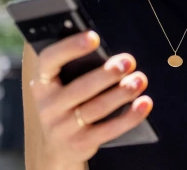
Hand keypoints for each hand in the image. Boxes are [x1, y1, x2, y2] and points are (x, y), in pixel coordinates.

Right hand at [30, 31, 153, 166]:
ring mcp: (62, 128)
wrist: (56, 149)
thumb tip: (110, 54)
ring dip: (122, 93)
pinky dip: (130, 116)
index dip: (70, 47)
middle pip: (80, 88)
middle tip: (128, 61)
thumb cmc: (66, 104)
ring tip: (140, 80)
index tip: (94, 37)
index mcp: (41, 83)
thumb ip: (75, 69)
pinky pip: (109, 130)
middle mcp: (48, 106)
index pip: (49, 60)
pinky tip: (144, 103)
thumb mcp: (60, 86)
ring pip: (97, 108)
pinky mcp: (80, 144)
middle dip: (107, 74)